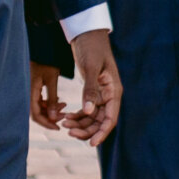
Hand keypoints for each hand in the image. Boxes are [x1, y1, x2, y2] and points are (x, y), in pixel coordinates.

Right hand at [30, 62, 66, 131]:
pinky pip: (40, 100)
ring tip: (64, 106)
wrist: (42, 47)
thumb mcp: (51, 80)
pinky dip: (49, 103)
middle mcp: (27, 92)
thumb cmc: (47, 61)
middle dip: (50, 117)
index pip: (35, 115)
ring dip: (51, 110)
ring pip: (39, 107)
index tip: (58, 128)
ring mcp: (30, 89)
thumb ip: (52, 99)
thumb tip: (52, 118)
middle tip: (64, 115)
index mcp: (30, 91)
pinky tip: (59, 101)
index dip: (46, 123)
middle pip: (37, 112)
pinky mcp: (33, 86)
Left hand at [62, 30, 121, 144]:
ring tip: (65, 124)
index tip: (91, 144)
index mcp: (114, 91)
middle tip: (69, 132)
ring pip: (91, 117)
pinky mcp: (91, 91)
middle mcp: (109, 95)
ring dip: (80, 124)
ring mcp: (100, 94)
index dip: (102, 133)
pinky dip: (77, 115)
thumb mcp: (91, 68)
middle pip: (100, 121)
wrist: (86, 34)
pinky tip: (66, 117)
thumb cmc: (92, 47)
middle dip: (86, 130)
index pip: (110, 118)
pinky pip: (86, 110)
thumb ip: (90, 90)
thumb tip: (87, 112)